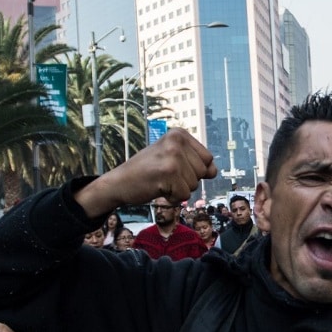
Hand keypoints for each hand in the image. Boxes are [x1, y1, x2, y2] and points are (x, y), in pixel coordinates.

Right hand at [74, 130, 218, 215]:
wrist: (119, 183)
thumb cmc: (147, 171)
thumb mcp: (173, 158)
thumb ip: (195, 162)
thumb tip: (213, 171)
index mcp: (179, 134)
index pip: (208, 159)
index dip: (194, 170)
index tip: (172, 167)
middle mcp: (177, 141)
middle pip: (203, 172)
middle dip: (186, 180)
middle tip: (165, 175)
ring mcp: (173, 156)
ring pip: (195, 185)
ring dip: (179, 189)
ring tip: (161, 181)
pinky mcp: (168, 173)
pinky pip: (184, 195)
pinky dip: (172, 198)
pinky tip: (158, 188)